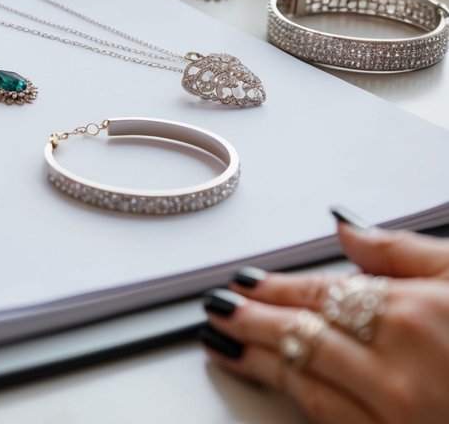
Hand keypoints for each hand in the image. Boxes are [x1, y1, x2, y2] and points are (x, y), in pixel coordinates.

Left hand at [200, 220, 448, 422]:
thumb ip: (400, 252)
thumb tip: (343, 225)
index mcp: (412, 317)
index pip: (319, 295)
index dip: (275, 287)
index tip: (246, 281)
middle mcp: (396, 371)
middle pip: (301, 336)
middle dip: (250, 319)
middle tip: (216, 306)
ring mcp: (393, 417)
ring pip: (304, 382)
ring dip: (254, 358)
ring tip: (220, 341)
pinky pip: (328, 421)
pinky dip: (290, 395)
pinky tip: (264, 381)